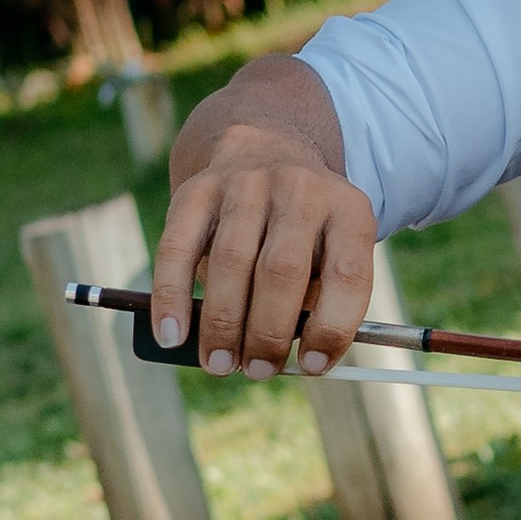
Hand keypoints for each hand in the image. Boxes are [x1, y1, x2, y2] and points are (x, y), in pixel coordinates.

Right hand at [149, 55, 379, 377]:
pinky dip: (172, 296)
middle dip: (268, 332)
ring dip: (223, 323)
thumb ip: (317, 303)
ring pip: (232, 262)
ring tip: (220, 365)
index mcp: (349, 210)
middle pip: (283, 270)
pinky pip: (179, 248)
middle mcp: (301, 189)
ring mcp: (247, 184)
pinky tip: (172, 335)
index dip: (332, 327)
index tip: (312, 367)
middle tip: (257, 371)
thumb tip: (287, 362)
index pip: (347, 275)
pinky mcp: (198, 189)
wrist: (264, 148)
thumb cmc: (304, 231)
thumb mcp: (330, 252)